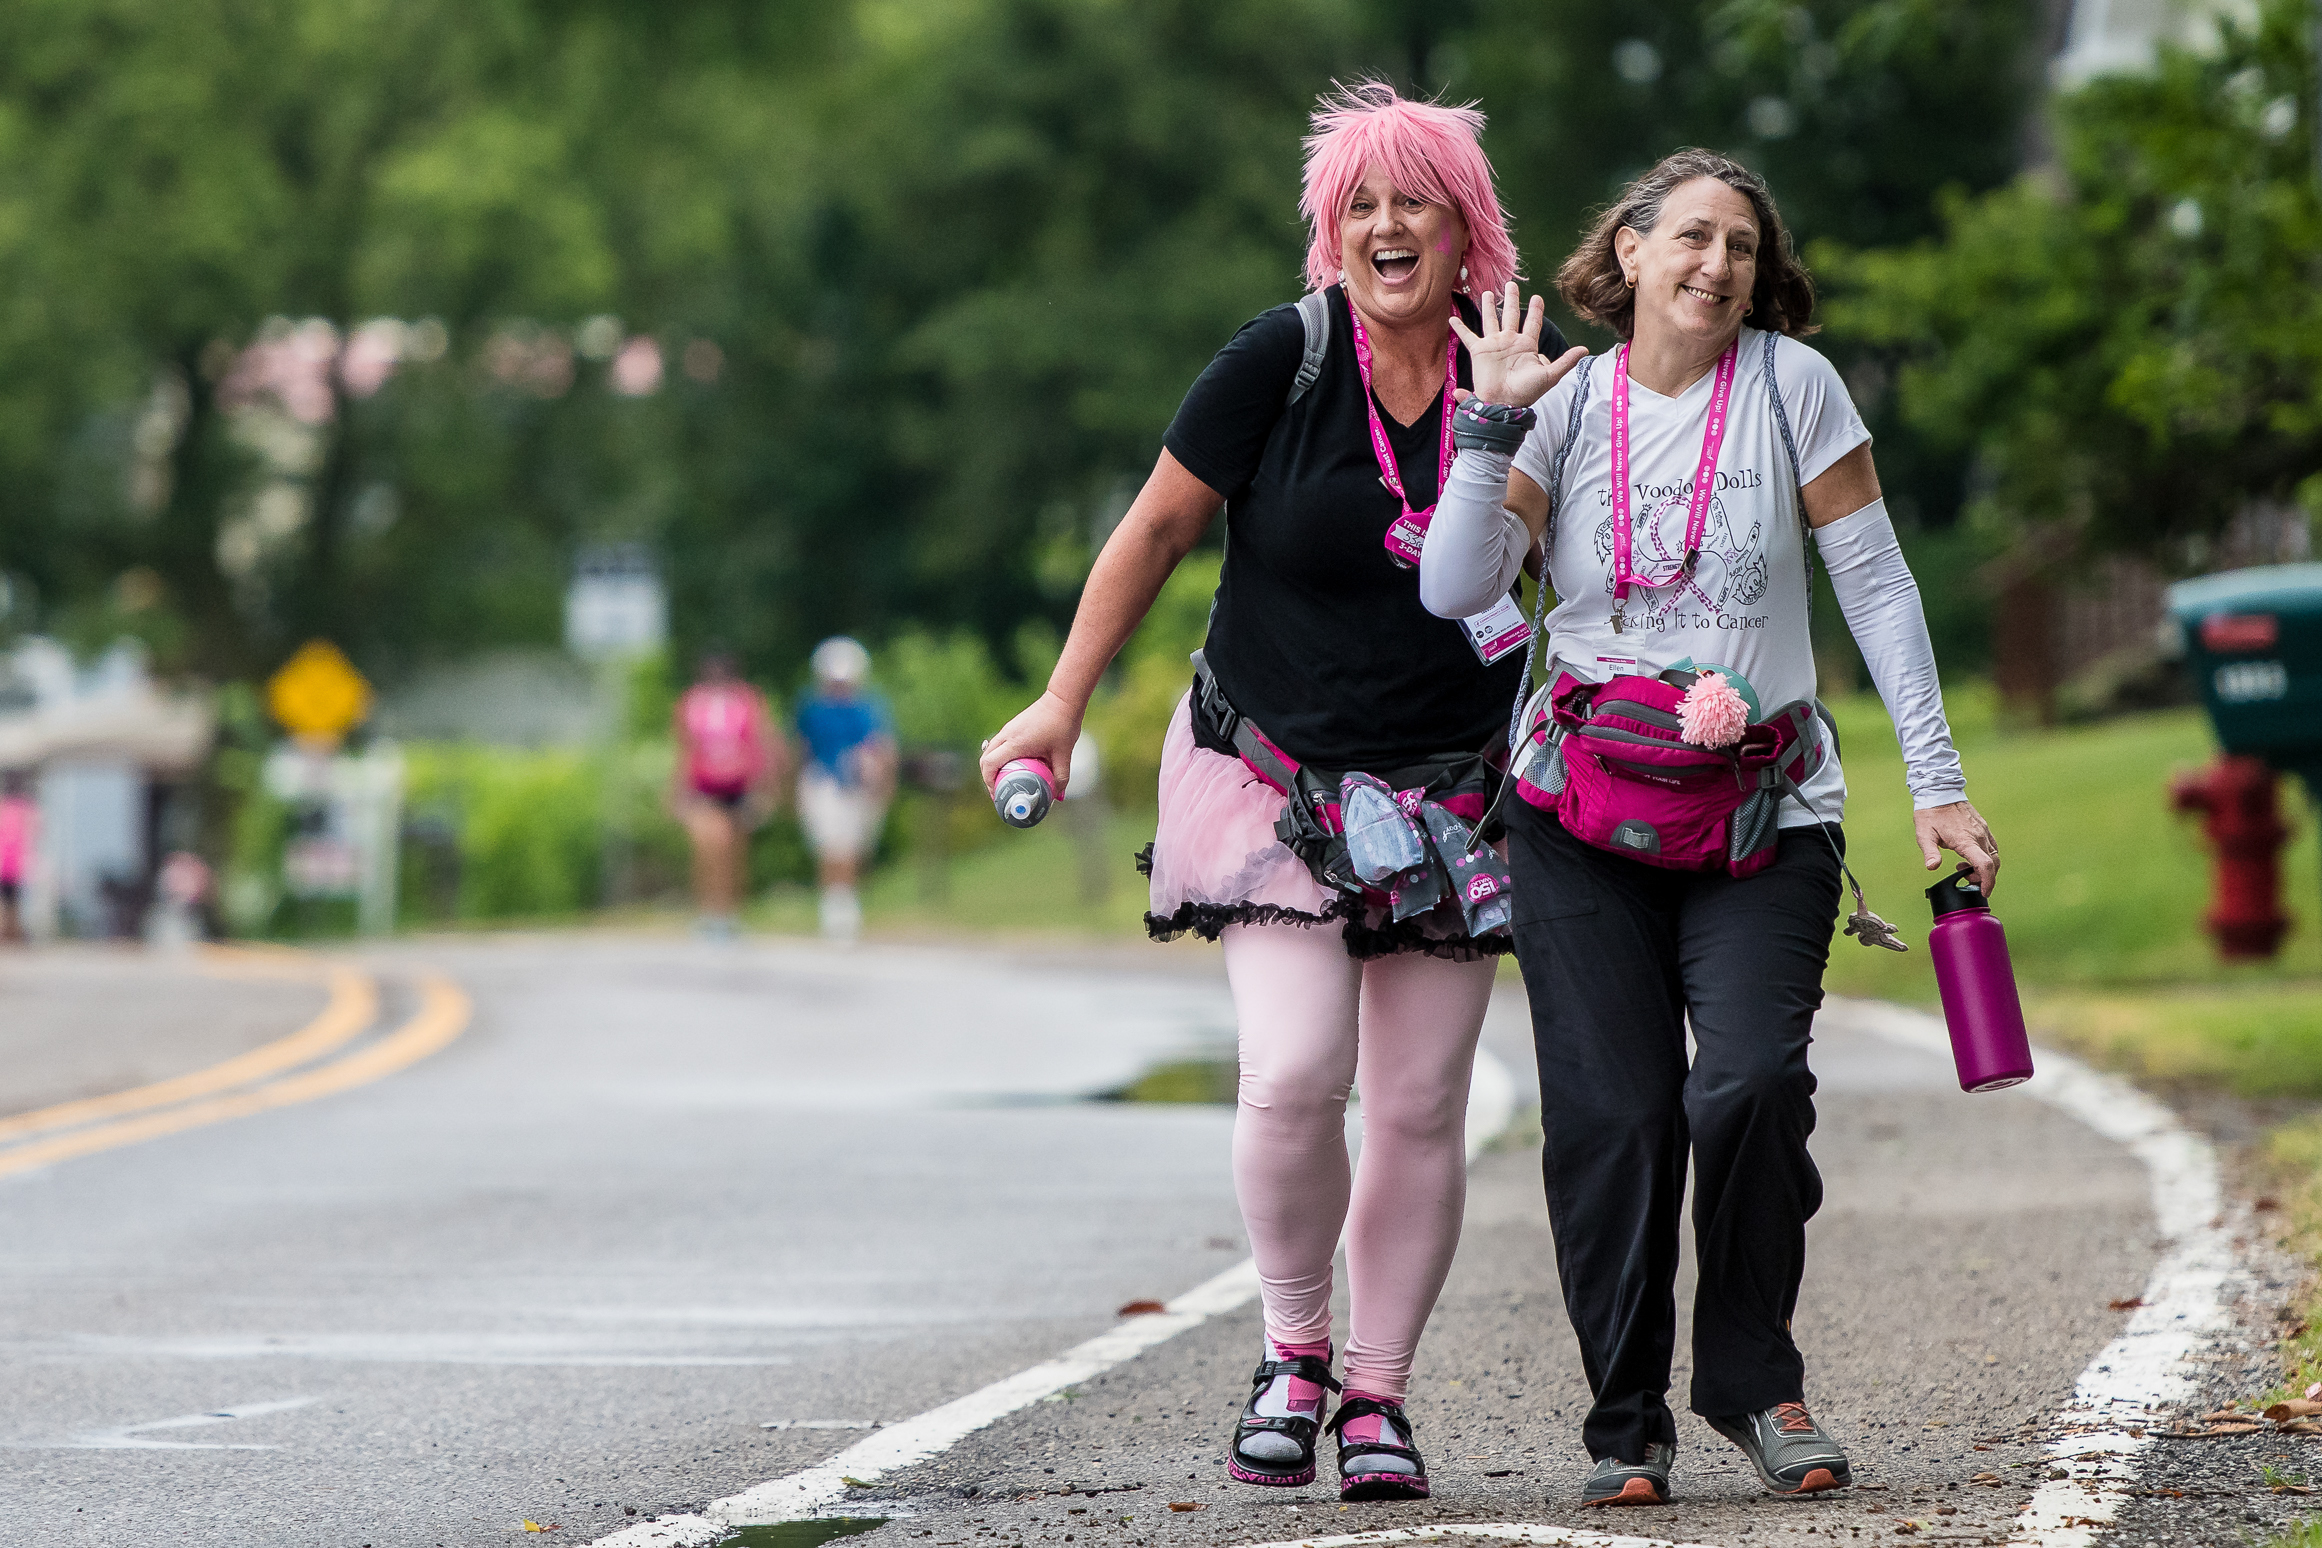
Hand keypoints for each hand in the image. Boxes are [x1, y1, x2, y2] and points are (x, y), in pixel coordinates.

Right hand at [978, 690, 1082, 795]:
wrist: (1062, 700)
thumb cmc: (1063, 725)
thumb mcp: (1064, 755)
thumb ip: (1061, 777)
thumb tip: (1058, 796)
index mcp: (1015, 743)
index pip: (990, 764)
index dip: (988, 781)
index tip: (997, 794)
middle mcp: (1007, 735)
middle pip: (985, 759)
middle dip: (988, 777)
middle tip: (999, 791)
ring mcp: (1008, 729)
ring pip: (990, 751)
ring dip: (992, 766)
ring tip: (1004, 780)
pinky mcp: (1012, 726)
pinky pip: (998, 744)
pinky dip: (999, 757)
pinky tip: (1012, 765)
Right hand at [1450, 281, 1587, 407]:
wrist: (1504, 403)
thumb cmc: (1527, 392)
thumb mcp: (1550, 375)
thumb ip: (1565, 361)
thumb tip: (1585, 349)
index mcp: (1527, 345)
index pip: (1533, 323)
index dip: (1536, 310)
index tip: (1538, 297)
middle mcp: (1510, 342)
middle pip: (1512, 315)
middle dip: (1512, 299)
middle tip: (1511, 284)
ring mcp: (1494, 346)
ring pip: (1491, 320)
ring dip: (1489, 306)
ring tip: (1488, 292)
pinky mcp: (1479, 352)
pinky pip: (1468, 337)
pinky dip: (1460, 328)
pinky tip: (1453, 318)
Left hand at [1915, 800, 1997, 896]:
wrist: (1940, 793)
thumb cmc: (1930, 814)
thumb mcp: (1924, 834)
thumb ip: (1929, 852)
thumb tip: (1932, 867)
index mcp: (1966, 840)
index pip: (1985, 864)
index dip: (1987, 881)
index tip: (1983, 892)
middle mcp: (1979, 836)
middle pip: (1992, 864)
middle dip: (1984, 878)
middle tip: (1967, 880)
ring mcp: (1983, 831)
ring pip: (1994, 856)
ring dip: (1985, 868)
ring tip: (1964, 868)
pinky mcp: (1983, 828)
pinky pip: (1992, 847)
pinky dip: (1987, 858)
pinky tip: (1970, 857)